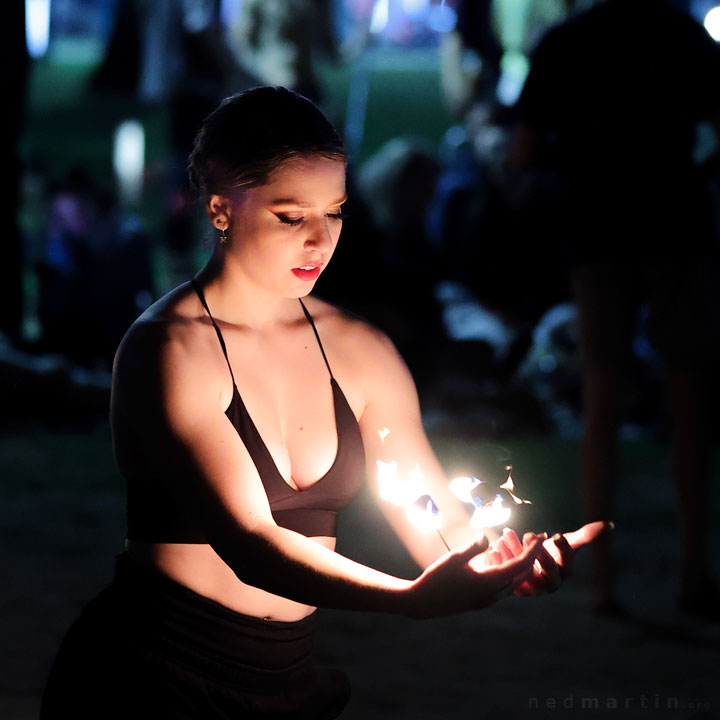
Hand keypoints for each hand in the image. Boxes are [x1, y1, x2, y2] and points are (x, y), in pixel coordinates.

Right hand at [407, 534, 543, 617]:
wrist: (423, 602)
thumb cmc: (438, 578)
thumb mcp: (456, 557)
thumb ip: (476, 547)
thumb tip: (488, 539)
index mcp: (490, 582)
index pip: (520, 565)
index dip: (532, 550)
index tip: (540, 537)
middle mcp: (494, 594)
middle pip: (521, 575)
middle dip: (528, 556)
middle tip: (532, 539)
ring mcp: (487, 600)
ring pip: (511, 581)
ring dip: (515, 564)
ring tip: (510, 546)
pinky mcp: (480, 601)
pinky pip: (500, 586)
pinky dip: (504, 572)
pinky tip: (494, 559)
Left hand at [485, 521, 611, 596]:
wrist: (526, 563)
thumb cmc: (549, 551)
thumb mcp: (565, 542)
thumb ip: (585, 535)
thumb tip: (610, 524)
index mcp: (562, 574)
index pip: (566, 566)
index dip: (562, 551)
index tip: (555, 534)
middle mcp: (547, 585)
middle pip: (545, 574)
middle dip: (538, 553)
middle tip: (530, 535)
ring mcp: (529, 588)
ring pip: (522, 574)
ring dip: (514, 554)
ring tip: (507, 535)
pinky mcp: (511, 587)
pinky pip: (503, 576)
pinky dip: (498, 561)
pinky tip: (492, 545)